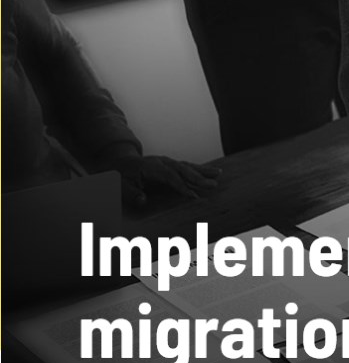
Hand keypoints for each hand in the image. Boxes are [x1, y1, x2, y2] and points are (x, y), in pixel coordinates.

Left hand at [103, 150, 220, 206]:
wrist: (116, 163)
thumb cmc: (118, 176)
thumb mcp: (119, 186)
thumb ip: (131, 194)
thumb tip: (142, 200)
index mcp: (148, 166)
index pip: (169, 176)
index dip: (181, 186)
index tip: (193, 196)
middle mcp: (159, 161)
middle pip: (181, 169)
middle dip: (198, 177)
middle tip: (212, 185)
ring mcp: (165, 161)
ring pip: (186, 166)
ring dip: (202, 171)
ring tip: (218, 174)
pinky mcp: (168, 164)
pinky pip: (185, 167)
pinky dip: (198, 170)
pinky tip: (210, 172)